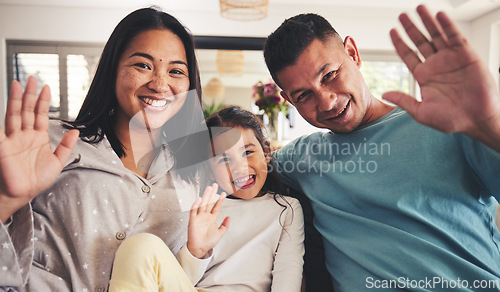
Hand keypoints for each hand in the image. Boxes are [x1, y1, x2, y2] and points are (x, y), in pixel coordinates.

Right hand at [0, 76, 78, 222]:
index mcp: (38, 138)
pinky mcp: (3, 146)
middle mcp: (25, 135)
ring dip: (16, 99)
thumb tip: (76, 131)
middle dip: (29, 94)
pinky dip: (0, 121)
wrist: (23, 194)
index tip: (46, 87)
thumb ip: (66, 146)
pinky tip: (5, 105)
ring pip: (14, 114)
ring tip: (17, 84)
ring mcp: (13, 139)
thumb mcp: (58, 162)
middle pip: (27, 110)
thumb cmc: (37, 180)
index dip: (43, 101)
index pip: (41, 114)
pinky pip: (0, 131)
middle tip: (31, 79)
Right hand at [187, 183, 229, 258]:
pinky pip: (194, 211)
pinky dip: (196, 205)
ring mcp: (199, 217)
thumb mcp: (220, 233)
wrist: (200, 249)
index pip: (216, 207)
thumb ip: (225, 225)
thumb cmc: (208, 242)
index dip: (220, 200)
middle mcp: (205, 216)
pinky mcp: (193, 220)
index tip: (223, 193)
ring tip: (209, 188)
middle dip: (212, 194)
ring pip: (202, 204)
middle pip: (209, 202)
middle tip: (214, 185)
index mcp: (212, 219)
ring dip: (205, 196)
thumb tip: (229, 217)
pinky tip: (200, 199)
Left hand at [383, 5, 499, 150]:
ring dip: (428, 21)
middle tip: (401, 15)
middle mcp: (436, 64)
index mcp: (424, 76)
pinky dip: (447, 26)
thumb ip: (404, 101)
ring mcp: (451, 59)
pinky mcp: (467, 56)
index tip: (391, 31)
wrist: (477, 120)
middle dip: (411, 28)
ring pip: (436, 35)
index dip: (399, 43)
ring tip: (419, 8)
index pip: (408, 55)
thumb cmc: (450, 120)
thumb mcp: (421, 112)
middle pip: (420, 41)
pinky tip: (439, 16)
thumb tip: (384, 94)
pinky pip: (455, 37)